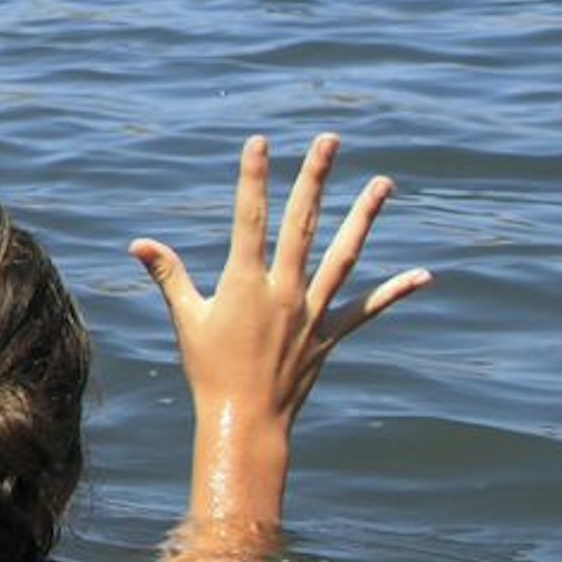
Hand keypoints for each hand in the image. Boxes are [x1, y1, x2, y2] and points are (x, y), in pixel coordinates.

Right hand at [130, 133, 430, 436]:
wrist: (245, 421)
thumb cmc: (208, 370)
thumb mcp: (186, 319)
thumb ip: (168, 276)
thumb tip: (139, 244)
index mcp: (245, 283)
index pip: (251, 218)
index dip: (254, 178)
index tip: (260, 142)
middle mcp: (284, 291)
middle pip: (303, 223)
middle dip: (315, 177)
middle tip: (330, 140)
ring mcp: (312, 312)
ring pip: (344, 255)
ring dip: (364, 217)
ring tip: (383, 183)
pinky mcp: (329, 336)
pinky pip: (367, 309)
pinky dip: (395, 292)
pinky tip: (422, 275)